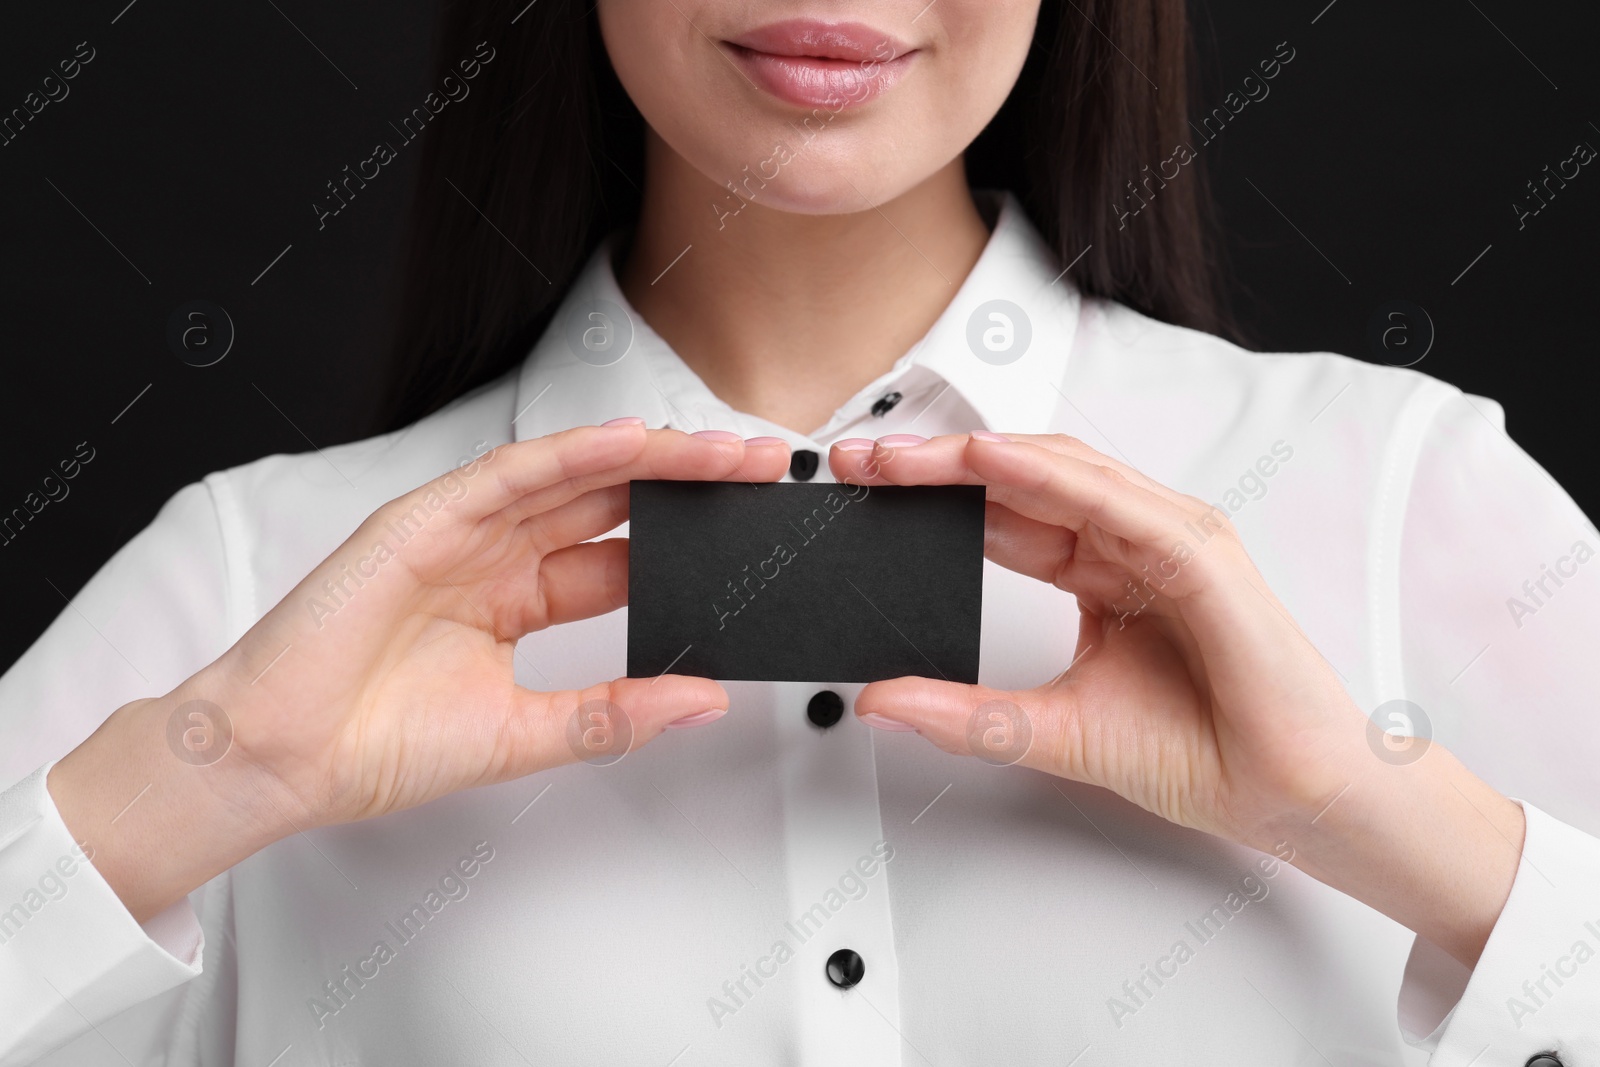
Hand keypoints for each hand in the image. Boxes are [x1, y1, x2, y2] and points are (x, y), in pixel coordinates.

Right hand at [50, 423, 788, 920]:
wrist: (279, 758)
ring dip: (652, 458)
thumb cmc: (375, 746)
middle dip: (690, 484)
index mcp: (519, 602)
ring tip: (726, 451)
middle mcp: (497, 558)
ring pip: (575, 477)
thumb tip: (700, 699)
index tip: (751, 536)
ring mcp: (463, 534)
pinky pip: (510, 476)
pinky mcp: (423, 519)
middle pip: (613, 504)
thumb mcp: (522, 736)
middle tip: (763, 470)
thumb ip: (610, 715)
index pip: (621, 558)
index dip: (687, 543)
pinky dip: (572, 454)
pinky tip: (632, 442)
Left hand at [831, 431, 1525, 967]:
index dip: (929, 501)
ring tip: (901, 456)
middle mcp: (1129, 543)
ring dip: (975, 459)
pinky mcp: (1198, 552)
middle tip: (858, 463)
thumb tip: (879, 700)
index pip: (1000, 518)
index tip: (859, 495)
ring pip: (1058, 475)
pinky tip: (987, 460)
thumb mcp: (1052, 730)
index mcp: (1099, 573)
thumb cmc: (1200, 754)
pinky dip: (1048, 476)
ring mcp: (1167, 538)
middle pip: (1018, 484)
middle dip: (935, 468)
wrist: (1289, 795)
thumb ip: (966, 713)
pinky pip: (1112, 501)